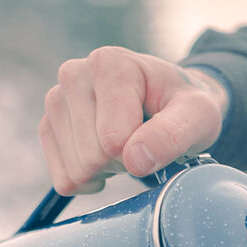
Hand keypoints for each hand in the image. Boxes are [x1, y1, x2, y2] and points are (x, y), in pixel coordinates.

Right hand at [39, 47, 228, 194]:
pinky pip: (63, 180)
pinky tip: (106, 162)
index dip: (140, 153)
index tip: (154, 135)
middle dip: (122, 164)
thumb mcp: (198, 118)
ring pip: (76, 172)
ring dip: (106, 172)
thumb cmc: (185, 108)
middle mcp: (74, 75)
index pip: (112, 141)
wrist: (170, 103)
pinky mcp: (48, 128)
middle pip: (92, 158)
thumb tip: (135, 161)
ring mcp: (56, 101)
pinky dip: (89, 182)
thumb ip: (172, 136)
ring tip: (125, 147)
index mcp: (109, 64)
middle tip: (140, 143)